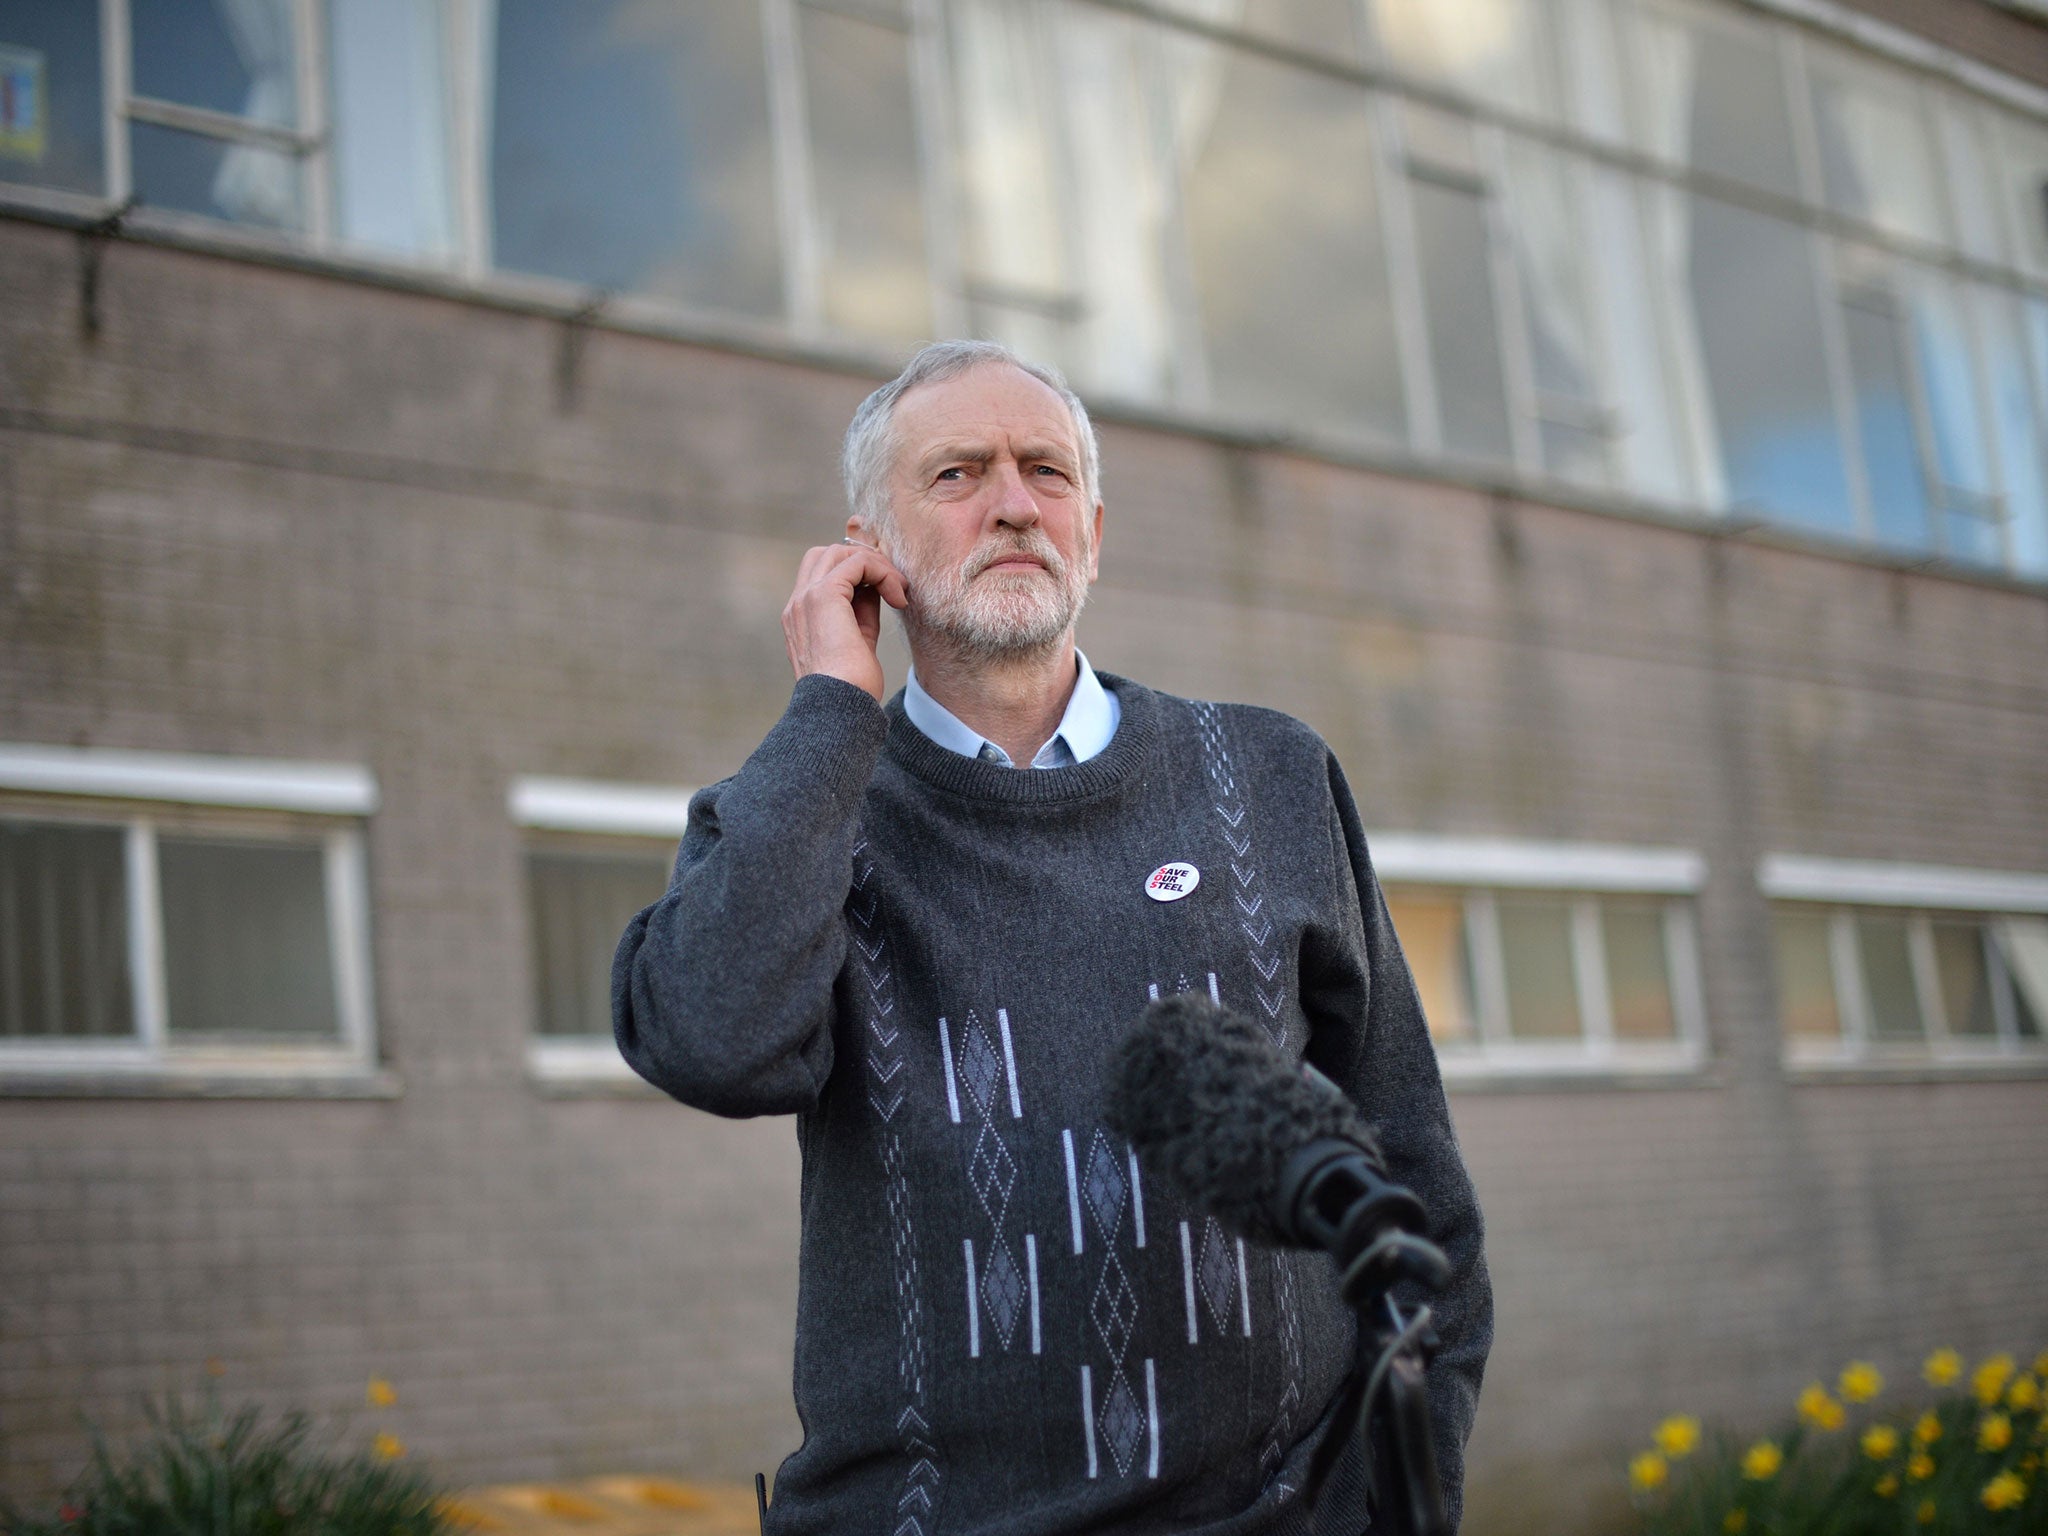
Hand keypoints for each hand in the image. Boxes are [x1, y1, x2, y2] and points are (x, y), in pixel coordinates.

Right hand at [782, 540, 908, 701]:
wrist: (838, 710)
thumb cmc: (851, 688)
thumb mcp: (857, 641)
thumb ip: (861, 612)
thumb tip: (876, 588)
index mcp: (800, 617)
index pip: (823, 573)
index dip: (858, 574)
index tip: (887, 595)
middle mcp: (797, 604)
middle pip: (827, 554)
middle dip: (864, 561)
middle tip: (893, 585)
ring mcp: (805, 598)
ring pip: (839, 552)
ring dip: (875, 564)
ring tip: (898, 590)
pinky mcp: (823, 596)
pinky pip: (857, 563)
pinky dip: (882, 572)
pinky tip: (898, 597)